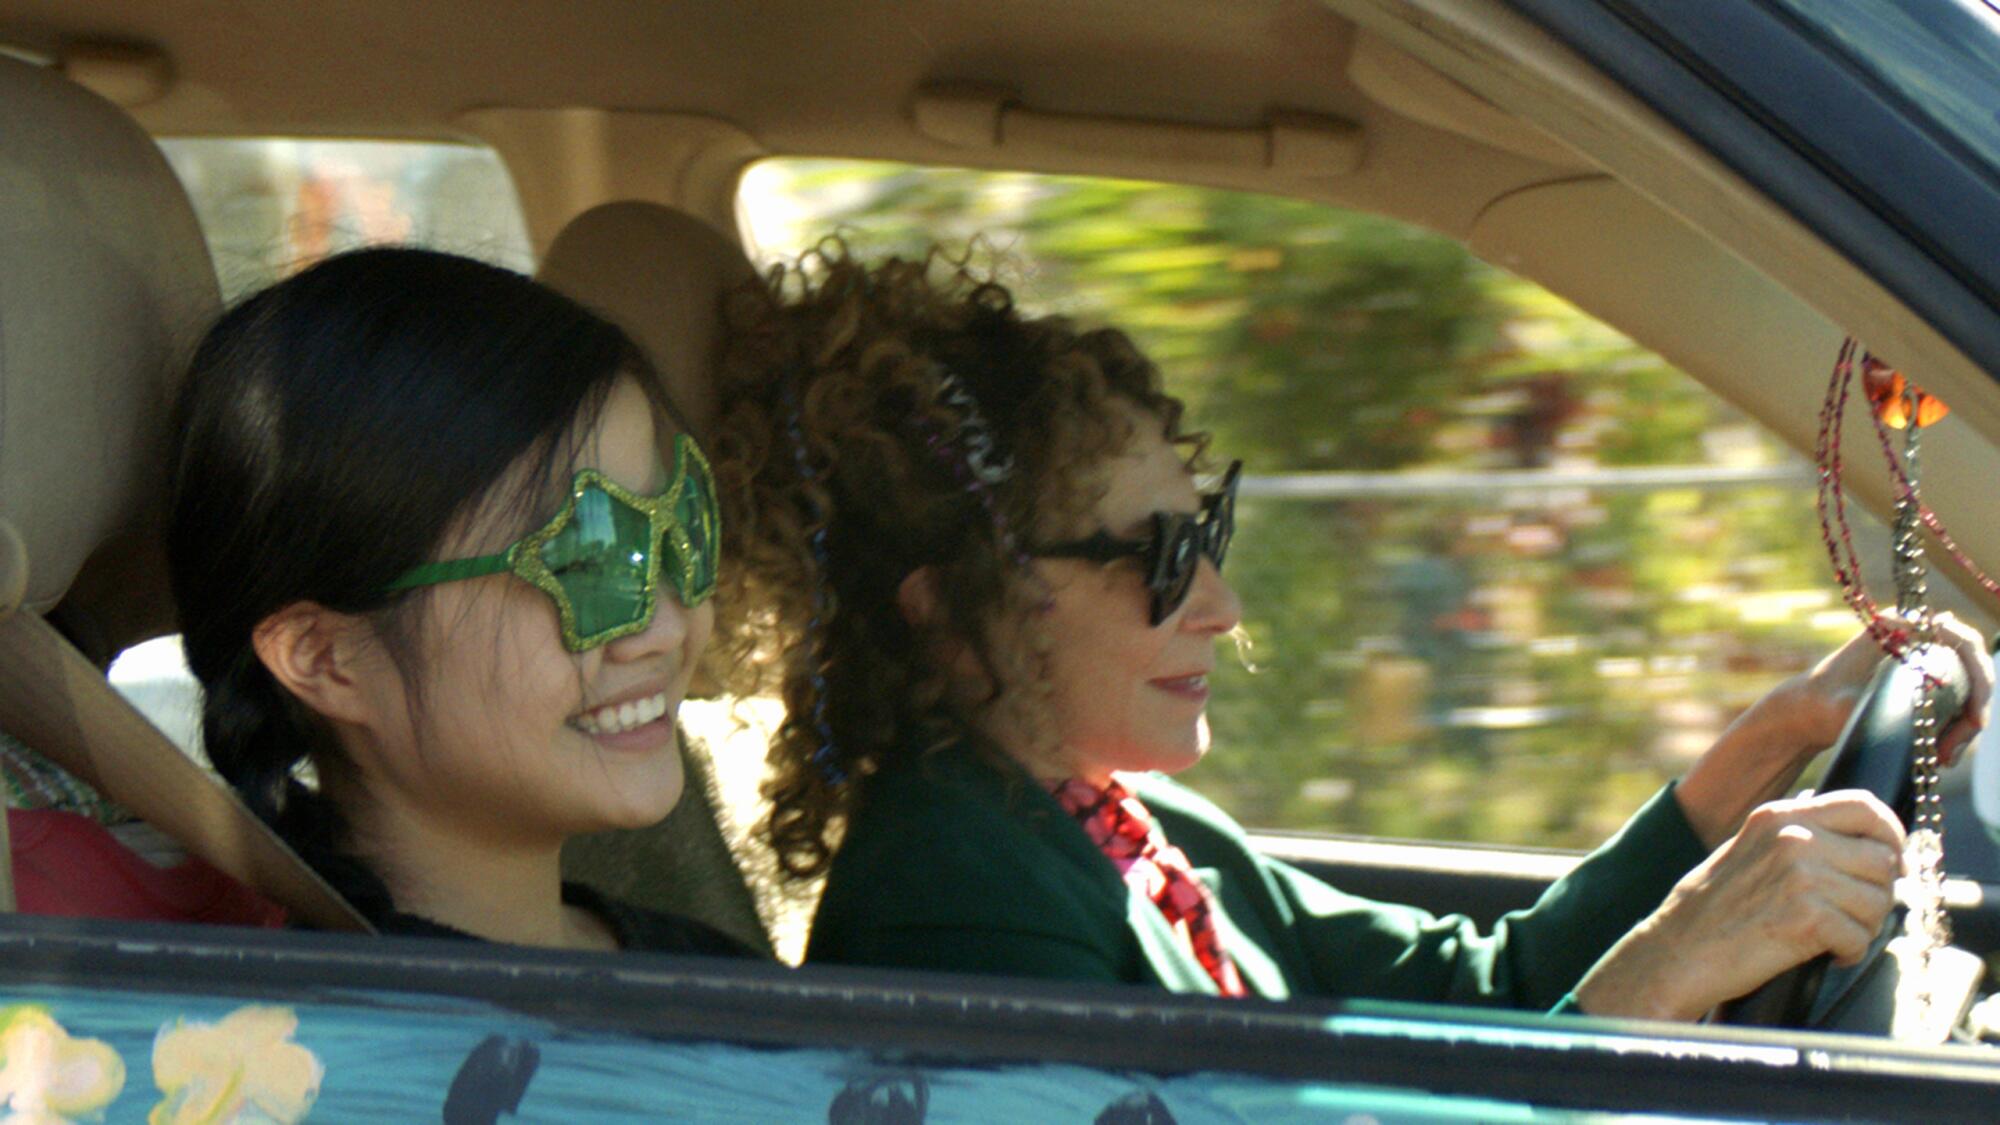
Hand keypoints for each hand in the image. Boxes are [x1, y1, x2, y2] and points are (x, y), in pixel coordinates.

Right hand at [1573, 791, 1903, 1021]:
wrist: (1677, 951)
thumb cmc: (1713, 908)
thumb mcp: (1752, 849)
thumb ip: (1802, 837)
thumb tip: (1870, 843)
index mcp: (1780, 815)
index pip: (1864, 807)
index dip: (1890, 836)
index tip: (1890, 862)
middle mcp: (1793, 837)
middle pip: (1882, 860)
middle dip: (1877, 894)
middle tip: (1851, 916)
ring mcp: (1800, 875)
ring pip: (1878, 902)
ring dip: (1864, 927)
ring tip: (1831, 937)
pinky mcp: (1806, 917)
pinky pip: (1860, 937)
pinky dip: (1847, 954)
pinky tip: (1822, 955)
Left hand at [1677, 612, 1992, 848]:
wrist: (1805, 713)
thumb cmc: (1820, 705)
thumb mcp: (1847, 705)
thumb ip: (1881, 702)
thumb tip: (1927, 700)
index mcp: (1897, 627)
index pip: (1960, 640)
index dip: (1979, 677)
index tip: (1974, 719)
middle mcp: (1915, 636)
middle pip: (1971, 668)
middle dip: (1972, 711)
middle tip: (1951, 750)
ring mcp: (1922, 659)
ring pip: (1967, 689)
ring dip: (1964, 725)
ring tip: (1944, 758)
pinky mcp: (1923, 682)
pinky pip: (1956, 702)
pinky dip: (1956, 728)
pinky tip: (1943, 755)